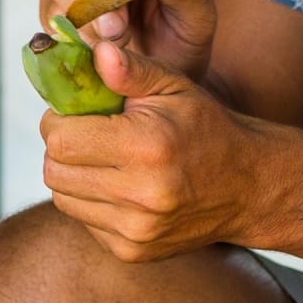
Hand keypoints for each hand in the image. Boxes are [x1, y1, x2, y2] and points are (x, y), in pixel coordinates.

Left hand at [38, 34, 266, 259]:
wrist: (248, 187)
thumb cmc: (208, 129)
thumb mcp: (175, 87)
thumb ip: (131, 70)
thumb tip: (96, 51)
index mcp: (146, 147)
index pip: (59, 139)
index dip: (58, 119)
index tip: (74, 111)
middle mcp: (139, 195)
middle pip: (54, 170)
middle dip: (61, 147)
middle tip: (87, 133)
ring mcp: (135, 230)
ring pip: (62, 198)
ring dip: (73, 174)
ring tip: (104, 158)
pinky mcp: (132, 251)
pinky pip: (83, 220)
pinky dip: (91, 201)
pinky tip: (119, 185)